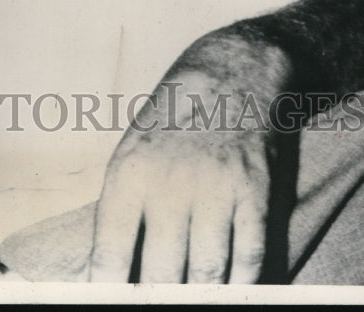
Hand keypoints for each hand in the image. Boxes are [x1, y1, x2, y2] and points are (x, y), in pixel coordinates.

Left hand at [89, 36, 290, 282]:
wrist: (230, 74)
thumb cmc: (171, 125)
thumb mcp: (132, 154)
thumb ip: (123, 212)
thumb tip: (111, 277)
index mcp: (130, 173)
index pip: (111, 252)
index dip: (108, 291)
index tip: (109, 307)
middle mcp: (171, 182)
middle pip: (162, 275)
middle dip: (158, 300)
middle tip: (159, 305)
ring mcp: (216, 188)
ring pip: (208, 274)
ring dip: (201, 295)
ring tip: (193, 300)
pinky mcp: (254, 191)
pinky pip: (249, 257)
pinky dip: (241, 282)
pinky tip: (230, 288)